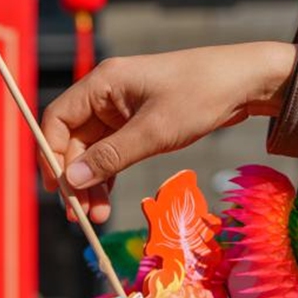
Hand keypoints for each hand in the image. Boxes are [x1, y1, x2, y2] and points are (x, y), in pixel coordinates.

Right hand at [40, 41, 297, 222]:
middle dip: (75, 177)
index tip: (57, 189)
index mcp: (102, 83)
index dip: (51, 154)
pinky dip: (109, 176)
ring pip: (92, 151)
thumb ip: (111, 157)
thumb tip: (72, 181)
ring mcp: (121, 109)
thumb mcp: (154, 131)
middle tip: (79, 214)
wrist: (246, 81)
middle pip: (73, 140)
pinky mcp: (137, 122)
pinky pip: (112, 152)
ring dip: (92, 182)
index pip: (57, 119)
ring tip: (96, 215)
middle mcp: (106, 94)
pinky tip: (108, 201)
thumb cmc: (200, 96)